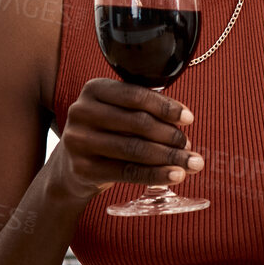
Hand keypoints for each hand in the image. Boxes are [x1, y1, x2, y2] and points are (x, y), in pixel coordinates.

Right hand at [54, 78, 202, 200]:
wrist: (71, 166)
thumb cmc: (106, 132)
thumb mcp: (118, 111)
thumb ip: (146, 110)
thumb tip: (184, 125)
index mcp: (94, 89)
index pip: (136, 95)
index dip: (166, 107)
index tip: (189, 119)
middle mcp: (82, 111)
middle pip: (138, 123)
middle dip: (171, 135)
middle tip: (190, 146)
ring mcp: (79, 141)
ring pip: (135, 149)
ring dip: (169, 157)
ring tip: (191, 163)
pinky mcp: (83, 169)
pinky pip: (128, 171)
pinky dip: (156, 174)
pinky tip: (176, 175)